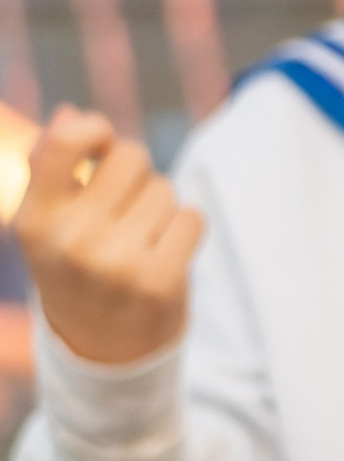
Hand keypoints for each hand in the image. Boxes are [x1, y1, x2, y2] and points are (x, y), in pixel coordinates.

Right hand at [15, 108, 202, 365]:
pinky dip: (183, 229)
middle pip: (131, 158)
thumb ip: (53, 166)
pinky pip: (191, 218)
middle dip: (136, 173)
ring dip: (160, 207)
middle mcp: (71, 240)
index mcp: (35, 220)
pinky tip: (163, 254)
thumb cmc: (76, 267)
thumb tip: (71, 114)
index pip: (60, 145)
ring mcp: (116, 263)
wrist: (102, 346)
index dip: (92, 129)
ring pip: (164, 190)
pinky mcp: (160, 282)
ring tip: (139, 238)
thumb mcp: (48, 222)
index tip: (101, 138)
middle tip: (124, 206)